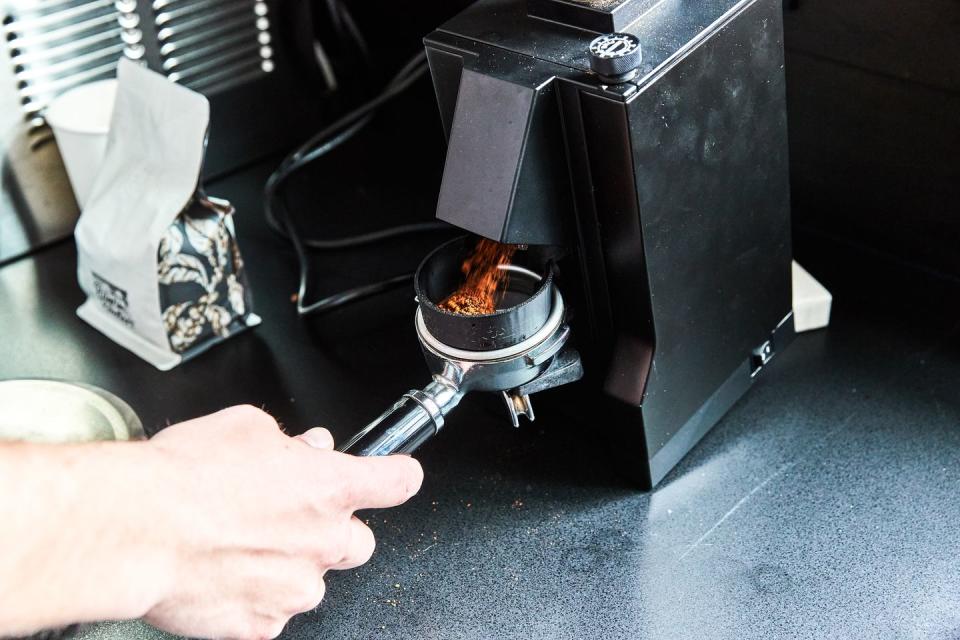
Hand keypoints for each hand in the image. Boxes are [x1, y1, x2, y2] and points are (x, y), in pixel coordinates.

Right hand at [143, 405, 422, 639]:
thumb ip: (287, 441)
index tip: (395, 476)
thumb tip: (307, 448)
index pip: (397, 481)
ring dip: (288, 566)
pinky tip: (222, 574)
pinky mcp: (261, 626)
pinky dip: (252, 598)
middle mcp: (324, 541)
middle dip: (332, 530)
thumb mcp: (245, 427)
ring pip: (311, 581)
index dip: (397, 476)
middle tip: (289, 518)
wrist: (135, 531)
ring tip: (238, 545)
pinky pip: (270, 613)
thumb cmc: (185, 476)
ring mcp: (296, 590)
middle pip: (359, 542)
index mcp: (331, 487)